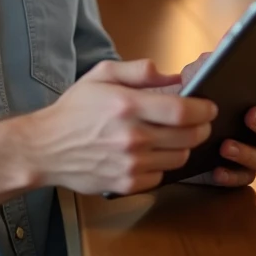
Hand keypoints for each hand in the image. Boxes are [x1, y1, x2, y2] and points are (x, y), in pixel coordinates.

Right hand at [25, 59, 217, 196]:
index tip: (209, 106)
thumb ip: (138, 71)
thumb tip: (172, 75)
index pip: (183, 111)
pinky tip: (150, 153)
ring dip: (182, 146)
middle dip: (200, 127)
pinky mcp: (127, 184)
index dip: (204, 109)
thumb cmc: (74, 110)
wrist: (45, 148)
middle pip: (189, 136)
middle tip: (196, 121)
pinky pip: (162, 176)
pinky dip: (162, 165)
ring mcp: (130, 164)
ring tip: (170, 136)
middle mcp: (132, 137)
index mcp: (127, 106)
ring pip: (180, 158)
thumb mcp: (101, 75)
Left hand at [170, 52, 255, 187]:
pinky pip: (241, 179)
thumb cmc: (195, 95)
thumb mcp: (201, 73)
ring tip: (225, 144)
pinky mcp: (235, 173)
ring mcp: (254, 155)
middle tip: (250, 115)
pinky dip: (230, 174)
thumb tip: (232, 37)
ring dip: (248, 153)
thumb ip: (218, 58)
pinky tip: (216, 169)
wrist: (167, 123)